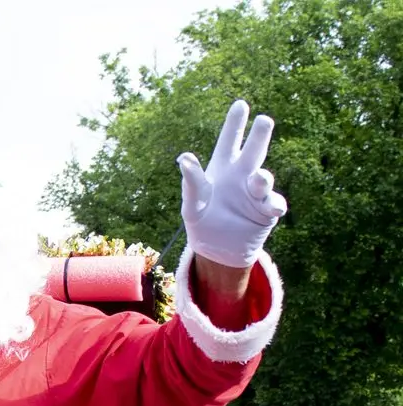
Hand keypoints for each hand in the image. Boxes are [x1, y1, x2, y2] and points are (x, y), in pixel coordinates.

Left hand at [177, 99, 288, 268]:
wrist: (217, 249)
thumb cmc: (202, 220)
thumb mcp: (192, 204)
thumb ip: (192, 182)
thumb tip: (184, 158)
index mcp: (222, 168)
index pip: (229, 141)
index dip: (235, 124)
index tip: (240, 104)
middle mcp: (242, 175)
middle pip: (253, 151)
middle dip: (259, 136)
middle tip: (263, 120)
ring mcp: (257, 192)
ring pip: (264, 178)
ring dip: (262, 178)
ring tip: (258, 178)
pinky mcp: (268, 211)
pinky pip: (274, 204)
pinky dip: (274, 205)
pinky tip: (273, 208)